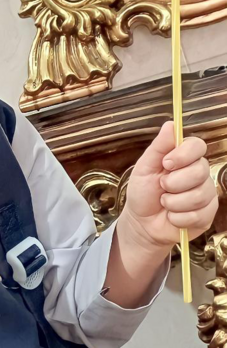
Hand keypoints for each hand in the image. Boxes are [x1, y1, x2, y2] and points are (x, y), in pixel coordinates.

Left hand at [123, 121, 217, 253]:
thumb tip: (171, 124)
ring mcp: (205, 194)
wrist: (142, 222)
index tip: (166, 163)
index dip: (184, 155)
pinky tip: (172, 216)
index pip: (198, 146)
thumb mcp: (145, 167)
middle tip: (162, 187)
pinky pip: (198, 215)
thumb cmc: (143, 192)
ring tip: (164, 203)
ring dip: (174, 203)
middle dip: (174, 183)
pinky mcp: (207, 215)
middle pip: (200, 171)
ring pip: (199, 195)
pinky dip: (178, 217)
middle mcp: (199, 174)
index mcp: (185, 158)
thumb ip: (159, 146)